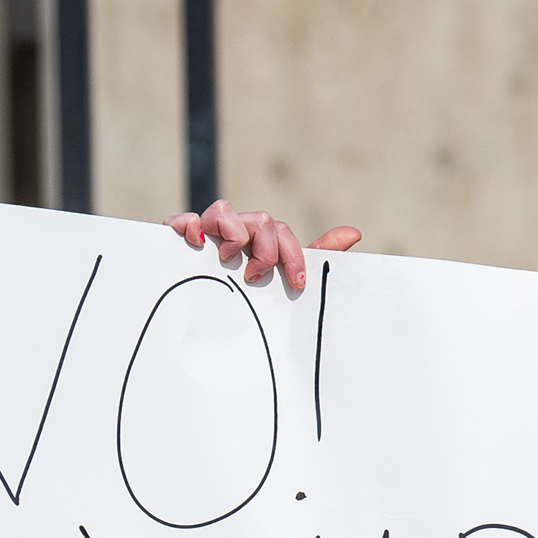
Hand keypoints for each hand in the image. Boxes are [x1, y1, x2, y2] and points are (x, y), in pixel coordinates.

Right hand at [168, 199, 359, 292]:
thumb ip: (316, 255)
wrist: (208, 326)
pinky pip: (186, 219)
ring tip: (230, 261)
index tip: (297, 283)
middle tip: (257, 278)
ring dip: (234, 235)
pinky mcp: (182, 239)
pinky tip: (197, 242)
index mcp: (261, 243)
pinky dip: (190, 224)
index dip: (292, 255)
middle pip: (259, 221)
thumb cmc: (252, 300)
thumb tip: (355, 232)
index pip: (281, 233)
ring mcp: (209, 234)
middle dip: (267, 250)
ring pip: (225, 211)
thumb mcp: (285, 281)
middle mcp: (237, 234)